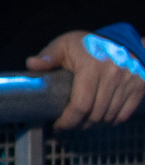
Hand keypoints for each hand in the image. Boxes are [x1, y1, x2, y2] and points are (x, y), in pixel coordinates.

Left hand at [29, 30, 144, 129]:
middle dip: (79, 124)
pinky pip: (124, 115)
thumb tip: (31, 64)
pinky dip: (111, 120)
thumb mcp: (65, 44)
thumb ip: (48, 56)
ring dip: (94, 124)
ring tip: (82, 121)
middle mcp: (113, 75)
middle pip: (95, 114)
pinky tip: (100, 118)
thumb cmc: (89, 44)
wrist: (123, 40)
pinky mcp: (139, 87)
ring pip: (109, 117)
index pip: (80, 105)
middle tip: (68, 124)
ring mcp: (128, 82)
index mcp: (91, 66)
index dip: (68, 120)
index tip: (58, 124)